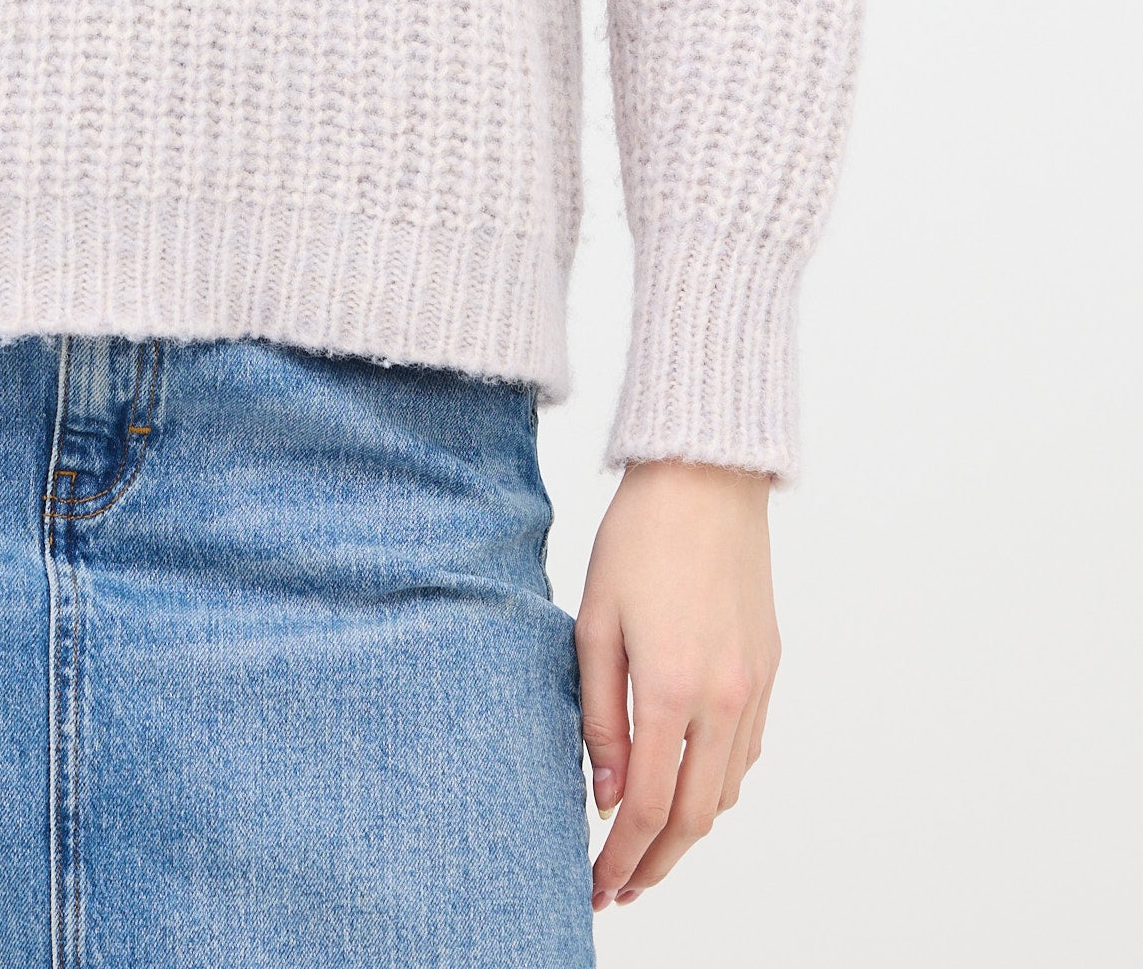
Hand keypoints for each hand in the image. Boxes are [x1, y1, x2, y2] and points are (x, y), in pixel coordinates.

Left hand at [574, 459, 779, 914]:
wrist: (706, 478)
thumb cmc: (639, 539)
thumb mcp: (594, 623)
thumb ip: (598, 716)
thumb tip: (608, 794)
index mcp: (672, 689)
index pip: (650, 809)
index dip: (621, 859)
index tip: (597, 885)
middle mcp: (724, 699)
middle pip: (696, 818)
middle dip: (656, 865)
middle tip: (620, 886)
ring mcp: (754, 687)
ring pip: (728, 792)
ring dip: (690, 830)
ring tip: (647, 844)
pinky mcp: (770, 669)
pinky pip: (748, 752)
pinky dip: (718, 783)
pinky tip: (689, 781)